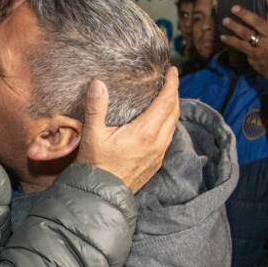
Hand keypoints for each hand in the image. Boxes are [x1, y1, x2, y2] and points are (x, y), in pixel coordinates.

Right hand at [75, 67, 178, 192]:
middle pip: (174, 112)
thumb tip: (98, 84)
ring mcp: (158, 154)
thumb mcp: (92, 134)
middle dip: (174, 93)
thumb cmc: (96, 165)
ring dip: (172, 109)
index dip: (171, 84)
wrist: (100, 196)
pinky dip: (168, 123)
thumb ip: (96, 107)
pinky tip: (159, 121)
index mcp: (146, 132)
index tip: (172, 71)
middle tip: (169, 80)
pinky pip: (168, 138)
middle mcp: (158, 142)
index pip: (166, 102)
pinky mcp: (155, 163)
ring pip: (173, 126)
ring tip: (166, 97)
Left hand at [219, 0, 267, 78]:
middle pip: (258, 22)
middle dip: (244, 14)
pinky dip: (231, 41)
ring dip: (234, 27)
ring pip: (247, 34)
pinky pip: (241, 46)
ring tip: (225, 21)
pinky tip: (224, 37)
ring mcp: (265, 47)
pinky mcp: (255, 56)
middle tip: (234, 8)